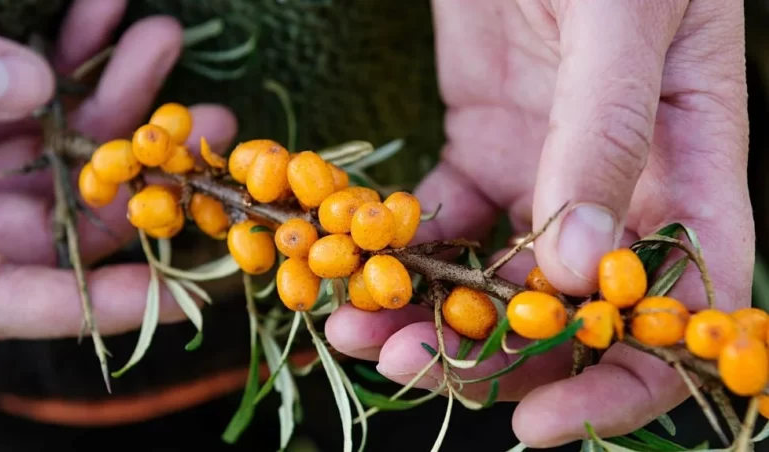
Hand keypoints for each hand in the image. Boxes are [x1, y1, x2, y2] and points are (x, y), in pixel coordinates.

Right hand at [0, 0, 235, 341]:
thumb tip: (29, 82)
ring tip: (164, 37)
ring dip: (117, 87)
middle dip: (145, 162)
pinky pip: (30, 87)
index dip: (111, 304)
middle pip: (72, 209)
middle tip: (211, 124)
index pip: (24, 303)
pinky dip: (66, 47)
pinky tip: (105, 6)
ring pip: (64, 140)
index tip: (194, 291)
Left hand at [326, 0, 753, 446]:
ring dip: (429, 316)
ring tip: (360, 333)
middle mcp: (619, 187)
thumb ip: (605, 136)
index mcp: (690, 167)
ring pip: (494, 278)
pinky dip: (399, 251)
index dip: (623, 381)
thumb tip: (580, 268)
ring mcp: (542, 172)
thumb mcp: (621, 22)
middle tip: (407, 367)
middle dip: (492, 359)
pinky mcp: (478, 148)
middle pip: (570, 313)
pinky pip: (441, 221)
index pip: (683, 307)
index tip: (542, 423)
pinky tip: (354, 264)